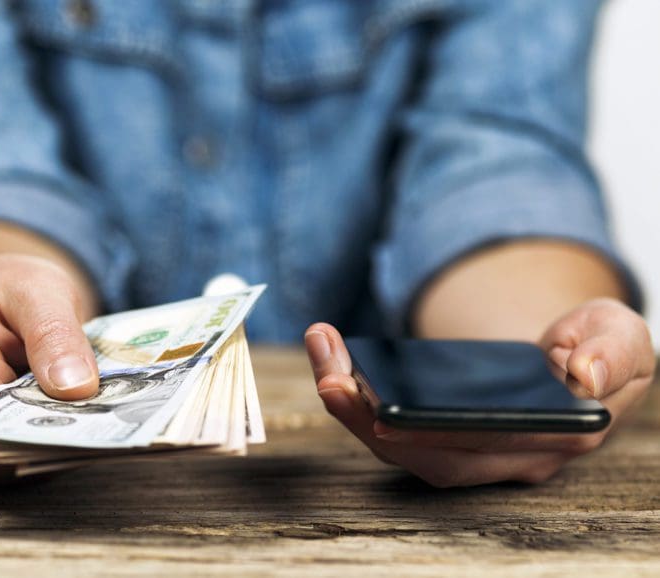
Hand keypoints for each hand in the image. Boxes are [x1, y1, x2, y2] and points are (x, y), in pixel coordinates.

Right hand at [0, 252, 99, 480]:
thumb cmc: (10, 291)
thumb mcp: (38, 291)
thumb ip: (54, 333)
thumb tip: (75, 388)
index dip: (37, 417)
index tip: (91, 410)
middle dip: (54, 433)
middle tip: (108, 412)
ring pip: (10, 463)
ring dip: (58, 442)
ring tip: (96, 411)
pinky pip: (18, 462)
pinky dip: (53, 445)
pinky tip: (81, 420)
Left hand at [304, 298, 654, 486]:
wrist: (576, 355)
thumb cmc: (599, 347)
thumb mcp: (622, 338)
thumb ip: (613, 355)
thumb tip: (585, 376)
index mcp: (551, 438)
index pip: (488, 448)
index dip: (436, 437)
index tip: (386, 416)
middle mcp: (503, 457)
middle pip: (427, 453)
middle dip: (371, 422)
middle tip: (330, 378)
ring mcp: (471, 447)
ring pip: (401, 442)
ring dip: (353, 406)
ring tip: (322, 353)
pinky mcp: (444, 428)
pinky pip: (394, 422)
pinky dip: (359, 394)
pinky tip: (332, 355)